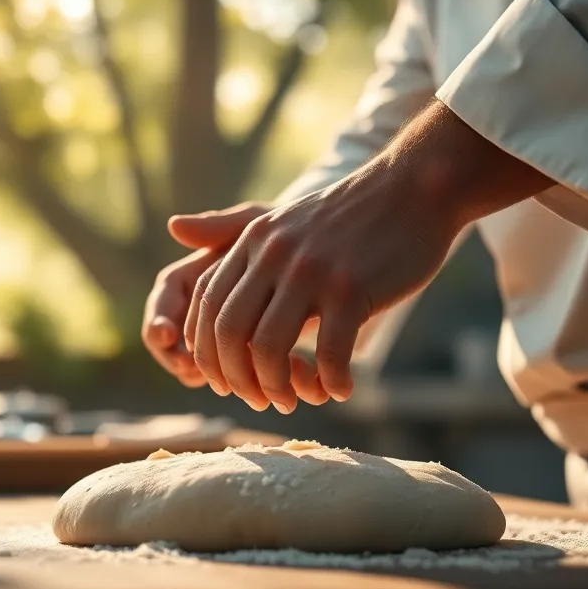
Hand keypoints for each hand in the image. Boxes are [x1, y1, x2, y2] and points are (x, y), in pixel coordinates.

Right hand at [141, 203, 267, 387]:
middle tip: (189, 369)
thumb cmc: (285, 230)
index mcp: (196, 276)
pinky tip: (270, 373)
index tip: (165, 334)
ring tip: (235, 372)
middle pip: (173, 344)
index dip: (158, 319)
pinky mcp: (257, 353)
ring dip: (221, 376)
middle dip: (179, 360)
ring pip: (207, 368)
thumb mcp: (258, 224)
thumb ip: (219, 226)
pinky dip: (258, 380)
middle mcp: (207, 310)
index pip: (163, 302)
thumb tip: (173, 225)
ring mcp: (230, 335)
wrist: (324, 254)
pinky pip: (246, 377)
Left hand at [185, 101, 551, 413]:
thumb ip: (228, 231)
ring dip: (277, 388)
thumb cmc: (349, 213)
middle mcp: (274, 255)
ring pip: (268, 349)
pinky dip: (331, 383)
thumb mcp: (281, 217)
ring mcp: (311, 272)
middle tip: (259, 400)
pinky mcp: (352, 289)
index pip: (207, 307)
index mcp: (254, 242)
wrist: (414, 188)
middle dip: (237, 379)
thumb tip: (173, 226)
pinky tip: (342, 388)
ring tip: (295, 399)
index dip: (208, 353)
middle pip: (229, 333)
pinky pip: (329, 354)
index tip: (225, 381)